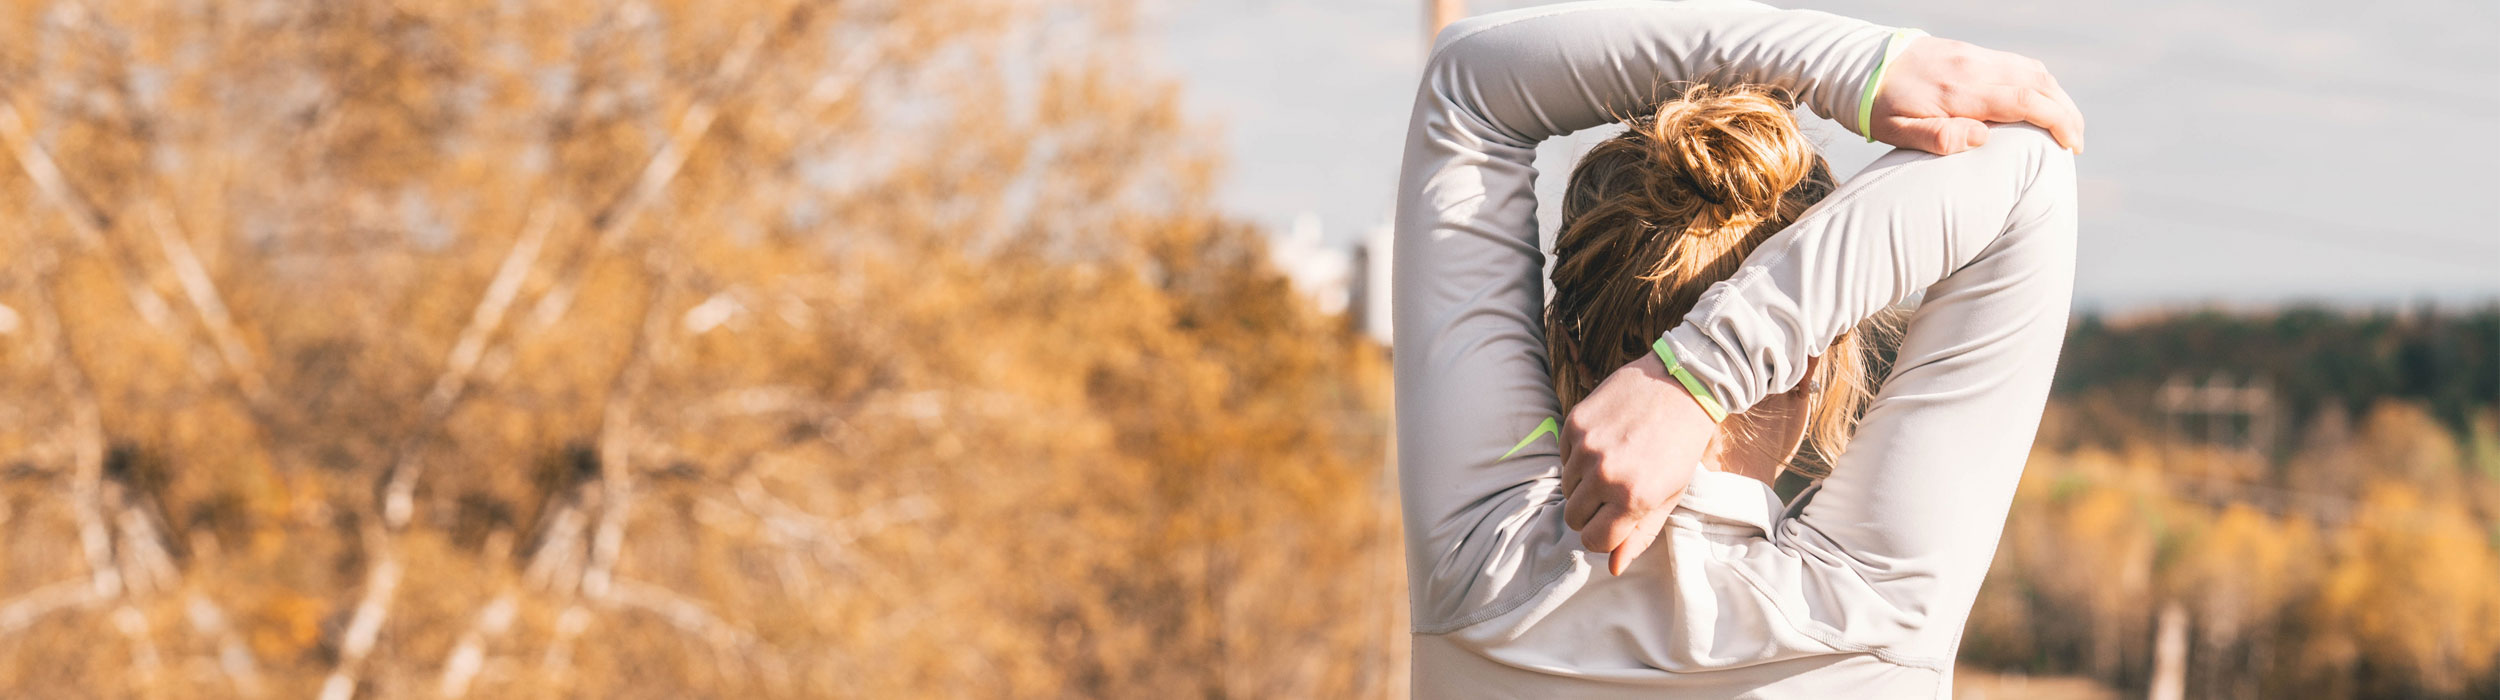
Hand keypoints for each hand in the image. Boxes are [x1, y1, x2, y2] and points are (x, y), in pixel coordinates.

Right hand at [1559, 352, 1718, 575]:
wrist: (1682, 385)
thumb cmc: (1681, 445)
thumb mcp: (1669, 495)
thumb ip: (1639, 534)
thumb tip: (1613, 567)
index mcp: (1632, 499)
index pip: (1593, 541)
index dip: (1602, 536)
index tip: (1613, 523)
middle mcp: (1604, 475)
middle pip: (1573, 517)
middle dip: (1590, 511)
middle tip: (1613, 492)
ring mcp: (1587, 448)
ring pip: (1566, 487)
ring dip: (1584, 482)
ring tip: (1614, 462)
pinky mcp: (1575, 423)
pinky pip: (1564, 456)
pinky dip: (1579, 455)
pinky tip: (1607, 441)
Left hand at [1870, 37, 2084, 154]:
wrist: (1865, 64)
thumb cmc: (1880, 106)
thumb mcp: (1896, 130)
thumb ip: (1937, 138)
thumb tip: (1982, 139)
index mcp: (1959, 91)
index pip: (2024, 101)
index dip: (2056, 122)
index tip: (2071, 146)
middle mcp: (1974, 68)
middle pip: (2039, 82)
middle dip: (2067, 113)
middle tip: (2077, 143)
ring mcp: (1976, 56)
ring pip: (2033, 70)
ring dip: (2058, 97)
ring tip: (2068, 125)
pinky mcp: (1974, 52)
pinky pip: (2018, 64)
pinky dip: (2041, 83)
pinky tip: (2044, 103)